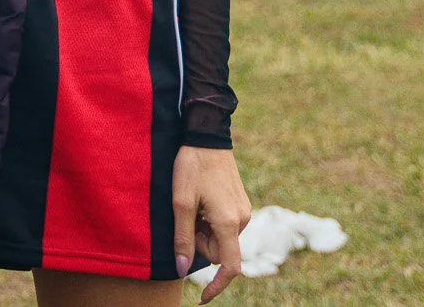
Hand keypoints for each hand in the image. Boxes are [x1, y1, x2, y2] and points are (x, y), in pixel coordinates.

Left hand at [172, 145, 250, 300]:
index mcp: (229, 223)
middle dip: (200, 242)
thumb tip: (183, 271)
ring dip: (203, 229)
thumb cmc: (191, 166)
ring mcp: (243, 211)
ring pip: (219, 237)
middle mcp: (242, 220)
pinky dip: (209, 219)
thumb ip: (183, 239)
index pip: (230, 267)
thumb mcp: (181, 203)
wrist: (206, 134)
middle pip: (218, 251)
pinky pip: (223, 224)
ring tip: (192, 202)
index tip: (202, 298)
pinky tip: (200, 198)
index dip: (217, 286)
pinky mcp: (240, 203)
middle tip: (186, 215)